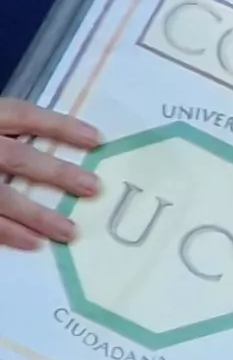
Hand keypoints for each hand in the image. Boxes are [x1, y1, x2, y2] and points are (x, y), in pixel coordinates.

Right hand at [0, 97, 100, 248]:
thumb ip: (4, 129)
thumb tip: (60, 141)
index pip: (21, 114)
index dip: (58, 125)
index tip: (97, 138)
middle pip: (15, 157)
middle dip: (55, 173)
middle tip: (93, 187)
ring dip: (35, 215)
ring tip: (70, 231)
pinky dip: (5, 233)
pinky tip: (32, 244)